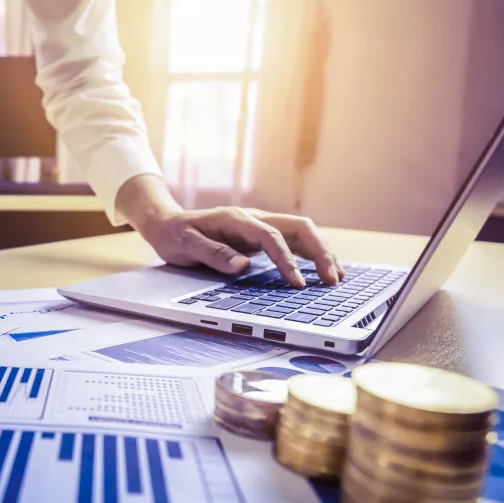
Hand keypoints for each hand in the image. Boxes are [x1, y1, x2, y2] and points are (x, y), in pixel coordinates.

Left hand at [115, 175, 344, 286]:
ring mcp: (259, 227)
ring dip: (321, 252)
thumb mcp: (185, 245)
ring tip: (337, 277)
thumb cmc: (174, 235)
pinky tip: (323, 270)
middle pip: (297, 228)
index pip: (271, 237)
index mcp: (236, 219)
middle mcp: (253, 219)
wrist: (166, 223)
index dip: (286, 260)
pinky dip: (310, 255)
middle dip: (319, 252)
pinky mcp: (260, 237)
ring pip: (300, 233)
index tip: (296, 283)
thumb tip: (242, 266)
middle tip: (331, 279)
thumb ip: (213, 254)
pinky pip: (293, 242)